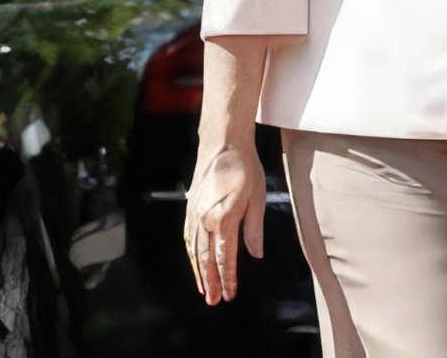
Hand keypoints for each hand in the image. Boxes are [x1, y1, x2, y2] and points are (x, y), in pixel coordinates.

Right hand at [184, 138, 264, 304]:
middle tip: (214, 301)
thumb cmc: (244, 168)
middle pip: (205, 258)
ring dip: (198, 272)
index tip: (230, 294)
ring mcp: (194, 215)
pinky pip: (189, 238)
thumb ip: (254, 229)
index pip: (225, 256)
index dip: (228, 277)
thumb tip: (255, 255)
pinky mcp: (190, 209)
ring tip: (204, 290)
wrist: (222, 144)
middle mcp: (204, 219)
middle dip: (211, 281)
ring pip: (194, 251)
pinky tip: (194, 265)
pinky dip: (191, 256)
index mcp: (223, 218)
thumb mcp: (257, 197)